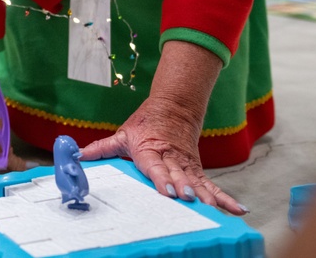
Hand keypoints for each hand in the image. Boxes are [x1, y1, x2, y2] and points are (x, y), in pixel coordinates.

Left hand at [81, 95, 245, 214]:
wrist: (174, 107)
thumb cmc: (145, 124)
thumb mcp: (122, 134)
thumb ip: (101, 148)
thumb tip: (78, 155)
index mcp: (150, 150)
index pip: (155, 166)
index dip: (160, 178)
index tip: (166, 190)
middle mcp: (171, 158)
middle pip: (178, 175)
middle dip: (183, 187)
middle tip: (189, 199)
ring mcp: (186, 165)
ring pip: (197, 181)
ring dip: (206, 195)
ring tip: (216, 208)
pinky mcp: (197, 170)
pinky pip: (212, 185)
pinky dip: (225, 197)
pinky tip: (238, 209)